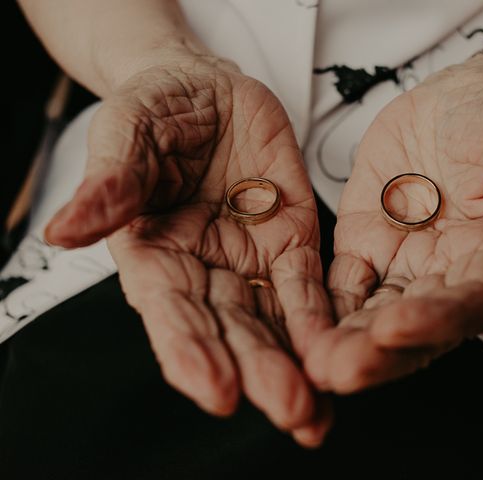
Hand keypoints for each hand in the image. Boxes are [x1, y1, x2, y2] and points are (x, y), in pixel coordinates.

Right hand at [44, 54, 333, 446]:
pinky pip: (309, 285)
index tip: (214, 389)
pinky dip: (322, 318)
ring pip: (274, 320)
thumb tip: (63, 230)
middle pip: (231, 328)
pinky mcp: (292, 240)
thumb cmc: (155, 110)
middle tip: (288, 410)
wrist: (206, 89)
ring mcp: (250, 258)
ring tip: (316, 409)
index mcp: (154, 252)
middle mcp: (203, 268)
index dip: (190, 350)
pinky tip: (340, 350)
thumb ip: (110, 184)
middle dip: (258, 370)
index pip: (171, 310)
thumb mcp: (126, 133)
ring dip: (297, 363)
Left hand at [305, 50, 482, 392]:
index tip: (396, 327)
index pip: (471, 304)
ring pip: (373, 314)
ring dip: (343, 341)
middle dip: (378, 352)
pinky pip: (341, 283)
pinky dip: (319, 306)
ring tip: (312, 362)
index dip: (437, 320)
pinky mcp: (365, 247)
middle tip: (338, 371)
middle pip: (416, 327)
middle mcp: (449, 278)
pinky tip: (296, 325)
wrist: (461, 99)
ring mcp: (403, 266)